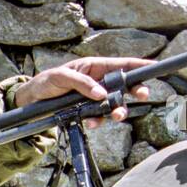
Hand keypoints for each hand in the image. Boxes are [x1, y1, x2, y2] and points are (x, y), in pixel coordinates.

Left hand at [14, 56, 155, 127]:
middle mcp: (98, 81)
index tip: (154, 67)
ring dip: (119, 111)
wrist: (32, 101)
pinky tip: (90, 122)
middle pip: (125, 86)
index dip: (139, 65)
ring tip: (117, 115)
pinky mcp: (87, 111)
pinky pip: (99, 117)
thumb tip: (101, 94)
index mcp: (95, 67)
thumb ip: (82, 83)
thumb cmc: (46, 82)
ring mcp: (94, 97)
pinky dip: (98, 121)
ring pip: (115, 104)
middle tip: (142, 94)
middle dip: (136, 90)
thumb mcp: (61, 77)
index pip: (121, 64)